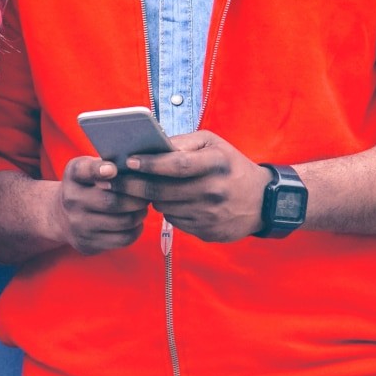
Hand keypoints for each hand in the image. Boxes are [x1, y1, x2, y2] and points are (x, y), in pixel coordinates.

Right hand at [47, 156, 149, 254]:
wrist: (61, 216)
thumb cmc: (87, 186)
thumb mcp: (88, 168)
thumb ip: (108, 163)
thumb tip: (137, 166)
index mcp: (73, 175)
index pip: (84, 171)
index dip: (99, 170)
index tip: (113, 170)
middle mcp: (71, 200)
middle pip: (112, 201)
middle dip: (137, 198)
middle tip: (148, 194)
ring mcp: (78, 225)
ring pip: (122, 222)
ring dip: (140, 214)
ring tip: (143, 207)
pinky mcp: (88, 244)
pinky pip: (123, 238)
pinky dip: (136, 230)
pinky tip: (136, 222)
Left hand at [115, 131, 270, 242]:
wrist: (262, 201)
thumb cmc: (230, 165)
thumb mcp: (214, 144)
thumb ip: (183, 143)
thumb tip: (151, 146)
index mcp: (216, 163)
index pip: (177, 165)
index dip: (150, 164)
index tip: (128, 161)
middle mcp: (214, 190)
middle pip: (164, 191)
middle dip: (133, 186)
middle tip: (112, 181)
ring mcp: (211, 214)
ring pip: (165, 208)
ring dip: (148, 199)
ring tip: (138, 189)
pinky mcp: (208, 232)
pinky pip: (175, 222)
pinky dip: (167, 211)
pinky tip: (167, 202)